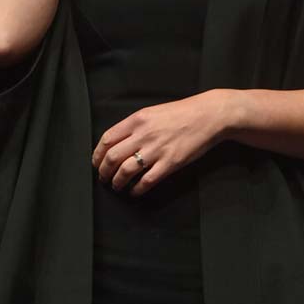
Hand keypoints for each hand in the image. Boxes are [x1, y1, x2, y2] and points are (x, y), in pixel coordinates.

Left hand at [92, 90, 234, 196]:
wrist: (207, 115)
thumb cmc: (180, 113)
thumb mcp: (151, 112)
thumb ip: (134, 126)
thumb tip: (116, 142)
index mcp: (137, 120)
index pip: (107, 139)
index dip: (97, 155)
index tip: (96, 163)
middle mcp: (144, 134)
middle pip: (112, 157)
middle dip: (103, 171)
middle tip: (103, 178)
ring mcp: (157, 149)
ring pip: (126, 171)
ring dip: (117, 182)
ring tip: (116, 186)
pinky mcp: (170, 163)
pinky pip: (147, 181)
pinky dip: (137, 189)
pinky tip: (134, 191)